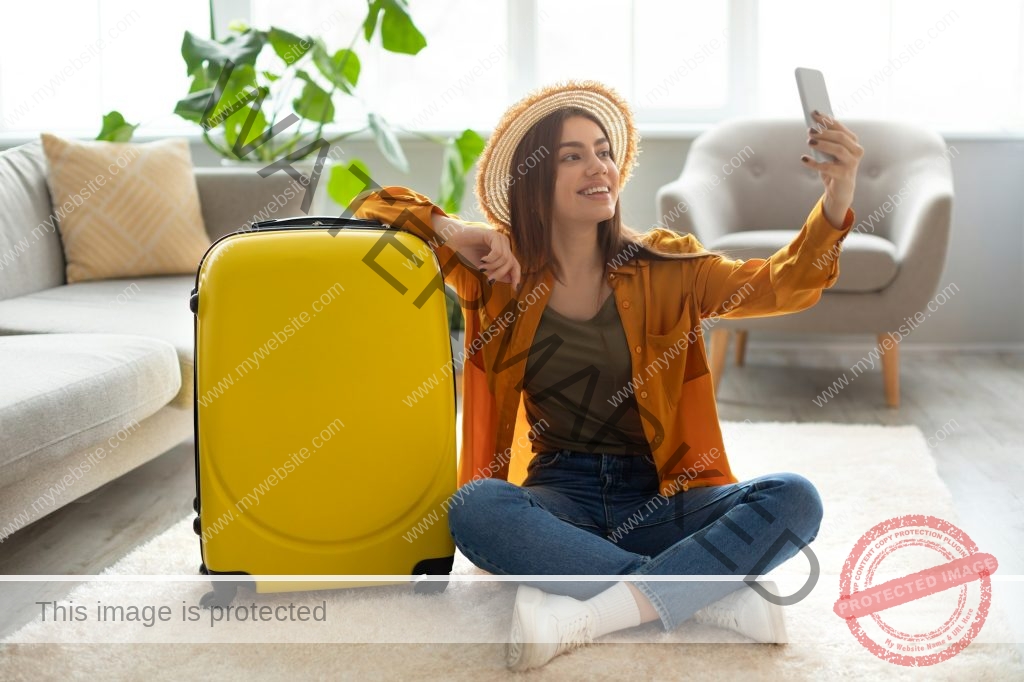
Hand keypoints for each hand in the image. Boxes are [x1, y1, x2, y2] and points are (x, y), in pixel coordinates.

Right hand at [435, 216, 521, 289]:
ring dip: (492, 267)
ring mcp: (499, 238)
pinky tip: (482, 260)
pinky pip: (498, 252)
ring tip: (481, 267)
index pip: (515, 265)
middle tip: (489, 280)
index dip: (517, 276)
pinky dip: (490, 260)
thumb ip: (496, 272)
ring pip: (504, 259)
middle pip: (511, 263)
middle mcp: (504, 244)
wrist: (454, 240)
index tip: (515, 289)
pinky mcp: (493, 235)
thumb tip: (511, 280)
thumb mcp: (484, 268)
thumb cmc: (467, 252)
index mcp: (503, 251)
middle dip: (500, 274)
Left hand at [802, 110, 863, 227]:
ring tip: (809, 141)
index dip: (827, 120)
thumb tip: (813, 127)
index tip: (814, 113)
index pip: (840, 127)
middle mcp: (856, 151)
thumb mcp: (829, 153)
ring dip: (822, 144)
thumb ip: (825, 141)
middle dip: (824, 132)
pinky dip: (814, 163)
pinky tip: (804, 159)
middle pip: (840, 138)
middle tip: (809, 130)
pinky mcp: (844, 175)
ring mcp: (852, 163)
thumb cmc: (833, 167)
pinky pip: (828, 167)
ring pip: (837, 150)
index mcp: (853, 142)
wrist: (840, 190)